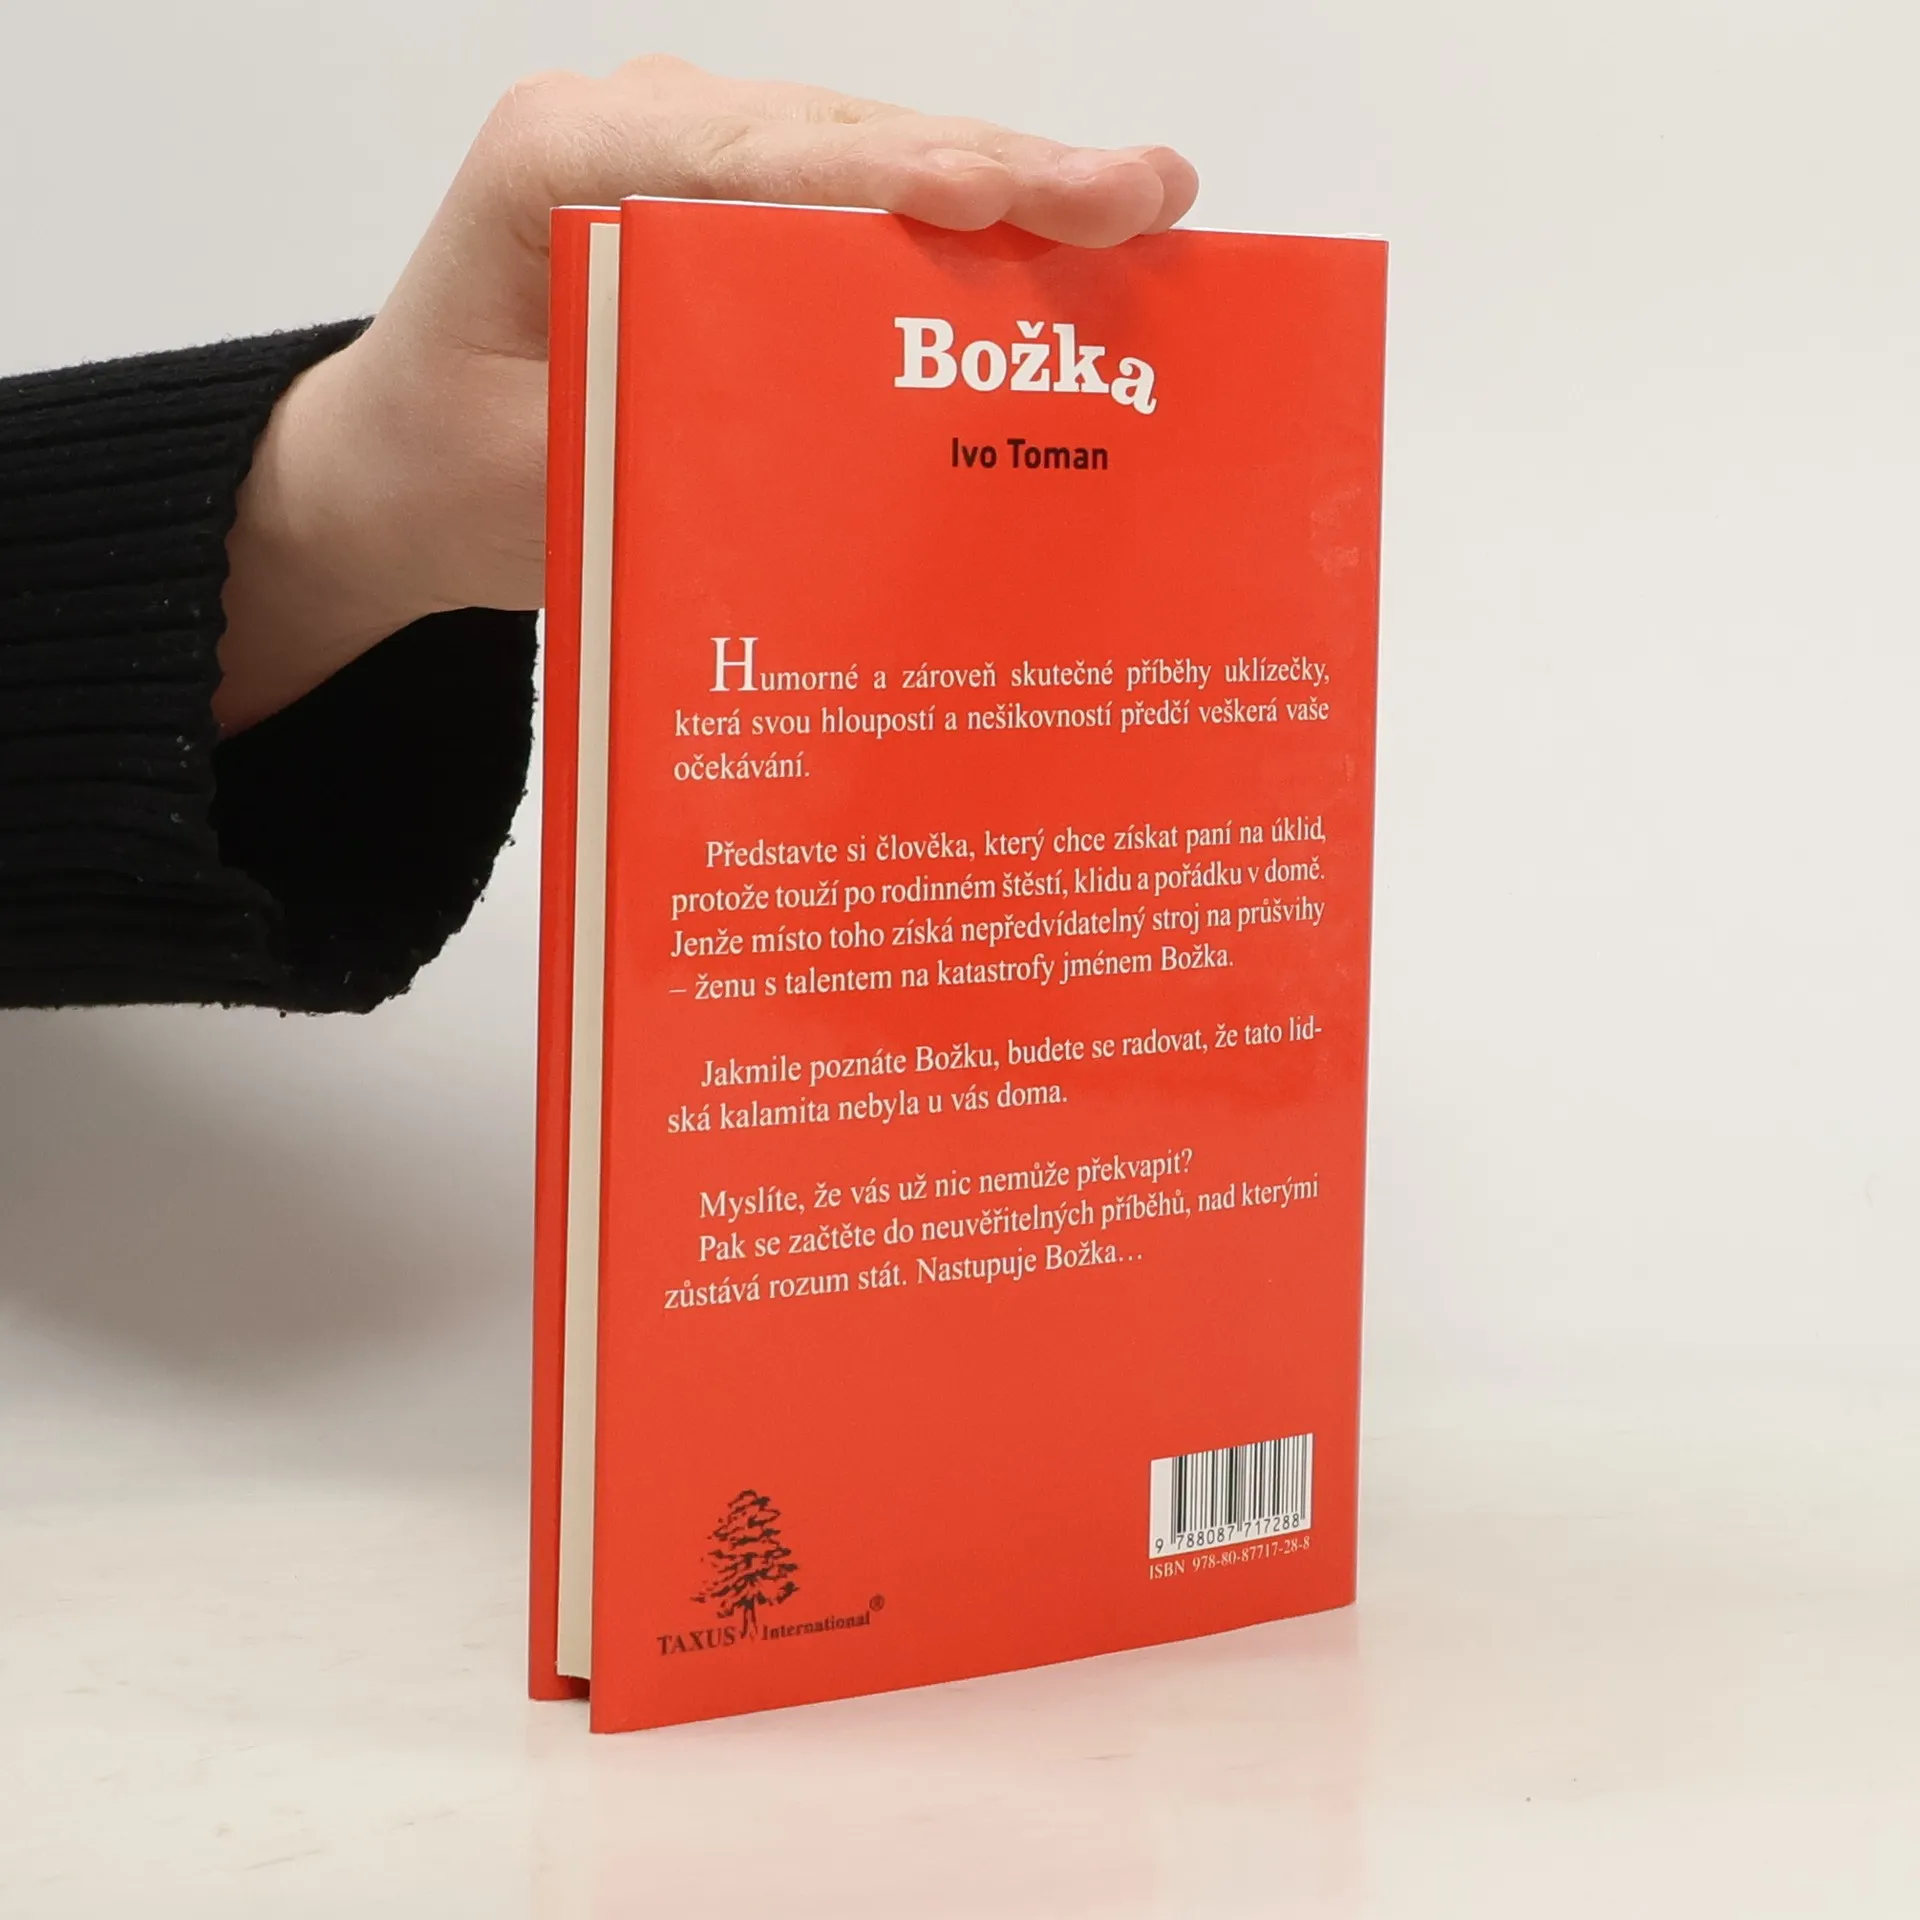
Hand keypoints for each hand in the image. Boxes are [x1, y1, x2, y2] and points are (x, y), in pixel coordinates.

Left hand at [217, 55, 1199, 729]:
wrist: (399, 465)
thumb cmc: (448, 470)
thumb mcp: (541, 477)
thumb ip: (668, 434)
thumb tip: (841, 440)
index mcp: (563, 161)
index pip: (757, 155)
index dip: (895, 175)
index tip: (1008, 193)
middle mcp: (636, 127)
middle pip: (841, 135)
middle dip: (1002, 166)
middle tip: (1147, 192)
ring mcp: (691, 155)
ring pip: (869, 153)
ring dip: (1009, 185)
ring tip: (1143, 204)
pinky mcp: (734, 202)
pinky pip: (860, 198)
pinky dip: (964, 226)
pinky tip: (1067, 237)